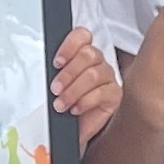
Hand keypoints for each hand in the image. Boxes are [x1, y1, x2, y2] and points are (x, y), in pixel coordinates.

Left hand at [52, 22, 127, 143]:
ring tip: (61, 104)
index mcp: (83, 53)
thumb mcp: (57, 83)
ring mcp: (108, 77)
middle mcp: (98, 62)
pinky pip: (101, 93)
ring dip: (73, 90)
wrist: (74, 127)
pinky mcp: (115, 94)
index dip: (70, 45)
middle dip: (68, 73)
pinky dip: (84, 101)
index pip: (82, 36)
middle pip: (88, 55)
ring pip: (93, 74)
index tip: (57, 62)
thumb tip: (47, 69)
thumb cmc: (65, 102)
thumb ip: (57, 71)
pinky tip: (75, 109)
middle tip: (55, 89)